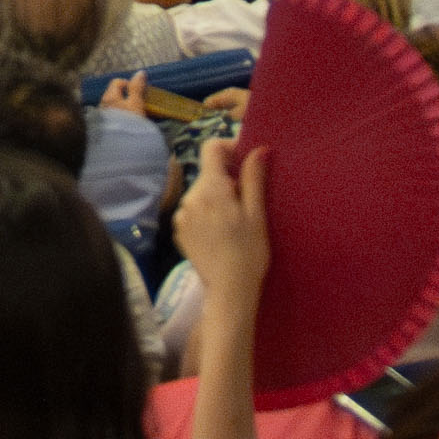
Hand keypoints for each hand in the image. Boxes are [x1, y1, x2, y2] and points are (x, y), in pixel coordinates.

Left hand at [175, 138, 271, 320]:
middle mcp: (189, 197)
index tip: (246, 163)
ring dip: (217, 197)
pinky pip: (194, 210)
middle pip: (208, 172)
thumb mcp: (256, 213)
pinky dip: (207, 213)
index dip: (230, 148)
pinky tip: (221, 232)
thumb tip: (258, 149)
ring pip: (201, 192)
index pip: (211, 148)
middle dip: (227, 178)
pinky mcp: (179, 230)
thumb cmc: (249, 251)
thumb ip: (254, 178)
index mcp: (210, 188)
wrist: (228, 290)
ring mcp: (181, 215)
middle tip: (248, 200)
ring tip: (235, 220)